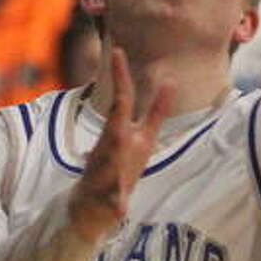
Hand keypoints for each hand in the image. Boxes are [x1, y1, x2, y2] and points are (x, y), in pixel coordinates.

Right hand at [68, 48, 172, 242]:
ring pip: (110, 162)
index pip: (122, 100)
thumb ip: (155, 112)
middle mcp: (113, 149)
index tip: (117, 50)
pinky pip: (114, 201)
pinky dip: (117, 204)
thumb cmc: (116, 165)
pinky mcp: (108, 199)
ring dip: (113, 157)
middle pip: (117, 123)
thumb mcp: (140, 136)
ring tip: (120, 140)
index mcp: (122, 133)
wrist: (90, 206)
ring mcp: (108, 173)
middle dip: (119, 101)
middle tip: (117, 66)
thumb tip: (170, 83)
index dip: (121, 75)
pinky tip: (121, 209)